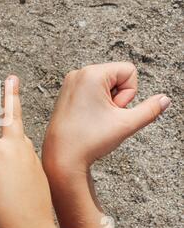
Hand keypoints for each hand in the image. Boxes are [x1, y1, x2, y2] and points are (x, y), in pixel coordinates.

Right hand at [0, 76, 59, 227]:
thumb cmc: (0, 212)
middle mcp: (16, 149)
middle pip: (12, 116)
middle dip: (10, 95)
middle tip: (12, 78)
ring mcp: (30, 156)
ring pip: (18, 139)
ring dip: (11, 137)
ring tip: (3, 155)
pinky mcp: (38, 167)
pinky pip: (24, 156)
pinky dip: (17, 159)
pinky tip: (14, 175)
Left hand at [43, 62, 170, 174]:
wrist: (62, 157)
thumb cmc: (89, 139)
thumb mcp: (127, 123)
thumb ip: (151, 109)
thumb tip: (165, 100)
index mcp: (92, 74)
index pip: (129, 71)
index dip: (129, 93)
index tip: (114, 110)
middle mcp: (78, 74)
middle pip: (117, 77)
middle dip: (118, 98)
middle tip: (104, 116)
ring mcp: (70, 83)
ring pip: (105, 85)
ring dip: (107, 102)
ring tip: (95, 119)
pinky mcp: (66, 93)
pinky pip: (92, 91)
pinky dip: (96, 104)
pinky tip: (88, 119)